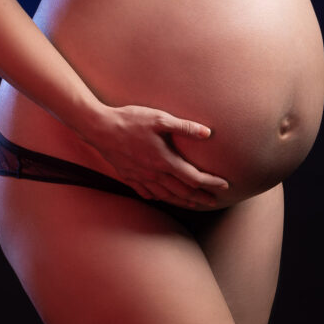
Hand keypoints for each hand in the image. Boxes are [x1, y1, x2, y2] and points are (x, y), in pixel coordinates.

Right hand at [83, 103, 230, 208]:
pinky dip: (160, 198)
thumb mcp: (159, 118)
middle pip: (182, 191)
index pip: (193, 177)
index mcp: (164, 160)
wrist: (99, 128)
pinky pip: (148, 194)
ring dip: (183, 201)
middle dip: (201, 197)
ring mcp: (140, 178)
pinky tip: (163, 198)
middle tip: (215, 201)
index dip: (210, 183)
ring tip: (195, 204)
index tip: (224, 185)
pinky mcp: (129, 177)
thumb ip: (184, 127)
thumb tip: (207, 133)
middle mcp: (154, 174)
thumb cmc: (130, 120)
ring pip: (166, 196)